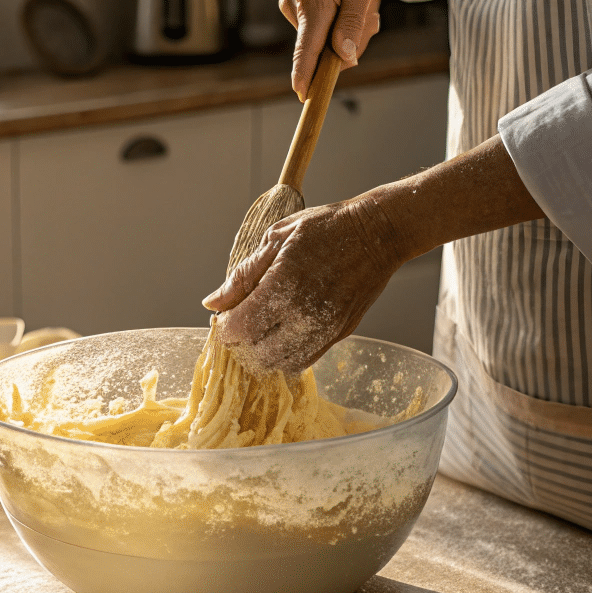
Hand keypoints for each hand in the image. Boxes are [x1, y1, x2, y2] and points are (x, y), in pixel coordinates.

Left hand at [203, 197, 405, 375]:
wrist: (378, 233)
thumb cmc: (326, 229)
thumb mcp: (276, 239)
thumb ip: (242, 276)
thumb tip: (213, 302)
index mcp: (284, 286)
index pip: (240, 329)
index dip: (225, 328)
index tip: (223, 318)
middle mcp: (305, 314)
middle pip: (257, 354)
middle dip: (241, 343)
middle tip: (241, 323)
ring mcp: (326, 329)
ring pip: (281, 364)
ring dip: (263, 352)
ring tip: (261, 330)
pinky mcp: (340, 334)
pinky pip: (305, 360)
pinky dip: (287, 354)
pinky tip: (283, 333)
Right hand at [281, 0, 424, 100]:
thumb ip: (353, 21)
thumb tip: (345, 57)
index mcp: (312, 2)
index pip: (305, 50)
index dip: (305, 76)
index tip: (304, 97)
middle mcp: (294, 5)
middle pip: (321, 48)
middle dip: (347, 43)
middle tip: (370, 16)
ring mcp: (289, 3)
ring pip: (320, 37)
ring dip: (342, 28)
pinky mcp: (289, 1)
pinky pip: (315, 26)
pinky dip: (333, 19)